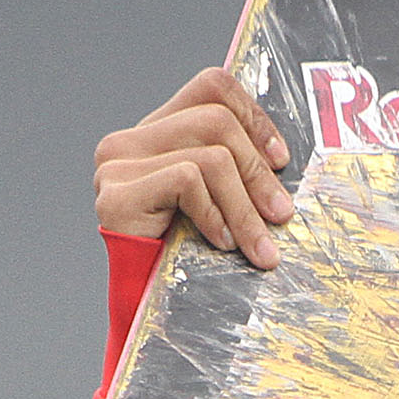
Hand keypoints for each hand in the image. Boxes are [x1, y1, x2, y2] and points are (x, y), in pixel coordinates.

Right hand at [94, 67, 293, 269]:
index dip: (254, 116)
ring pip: (211, 156)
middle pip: (216, 120)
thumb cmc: (186, 258)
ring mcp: (117, 166)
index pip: (212, 87)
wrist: (146, 310)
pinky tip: (220, 242)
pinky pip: (188, 181)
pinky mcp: (117, 195)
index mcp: (156, 133)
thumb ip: (233, 169)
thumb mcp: (217, 202)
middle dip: (259, 172)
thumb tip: (281, 160)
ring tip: (259, 246)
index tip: (280, 160)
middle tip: (280, 215)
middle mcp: (129, 141)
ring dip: (246, 206)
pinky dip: (215, 214)